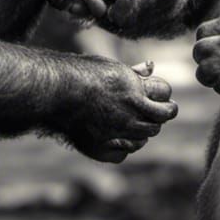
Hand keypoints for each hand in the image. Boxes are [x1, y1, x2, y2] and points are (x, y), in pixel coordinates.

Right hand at [61, 59, 177, 163]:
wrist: (54, 93)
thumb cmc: (80, 74)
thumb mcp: (110, 68)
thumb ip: (133, 72)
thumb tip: (151, 67)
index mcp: (136, 91)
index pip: (165, 93)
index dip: (162, 93)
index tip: (158, 95)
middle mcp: (132, 114)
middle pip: (160, 119)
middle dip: (158, 114)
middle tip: (151, 112)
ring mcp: (119, 134)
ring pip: (144, 138)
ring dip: (142, 131)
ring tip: (130, 123)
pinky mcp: (103, 149)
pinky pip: (124, 153)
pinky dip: (123, 146)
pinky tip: (116, 136)